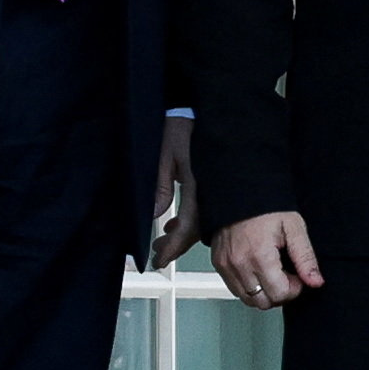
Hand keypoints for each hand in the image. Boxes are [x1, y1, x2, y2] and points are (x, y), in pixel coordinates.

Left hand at [149, 116, 200, 268]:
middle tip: (158, 256)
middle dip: (176, 246)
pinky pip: (203, 211)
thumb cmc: (181, 125)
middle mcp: (210, 191)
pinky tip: (174, 223)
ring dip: (180, 235)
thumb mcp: (164, 154)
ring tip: (162, 243)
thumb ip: (160, 186)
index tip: (159, 260)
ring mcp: (213, 189)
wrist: (204, 109)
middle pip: (196, 230)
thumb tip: (155, 214)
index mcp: (199, 184)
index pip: (188, 225)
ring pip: (199, 222)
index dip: (173, 246)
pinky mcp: (211, 185)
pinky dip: (187, 221)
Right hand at [215, 210, 321, 308]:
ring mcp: (226, 265)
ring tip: (271, 272)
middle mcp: (239, 264)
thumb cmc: (267, 205)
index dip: (294, 288)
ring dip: (263, 293)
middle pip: (262, 302)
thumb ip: (305, 258)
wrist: (240, 190)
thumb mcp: (294, 227)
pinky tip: (257, 271)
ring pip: (247, 299)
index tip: (297, 276)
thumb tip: (315, 281)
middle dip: (279, 293)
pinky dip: (248, 287)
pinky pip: (234, 289)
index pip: (279, 293)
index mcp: (259, 255)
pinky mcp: (218, 264)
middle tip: (286, 275)